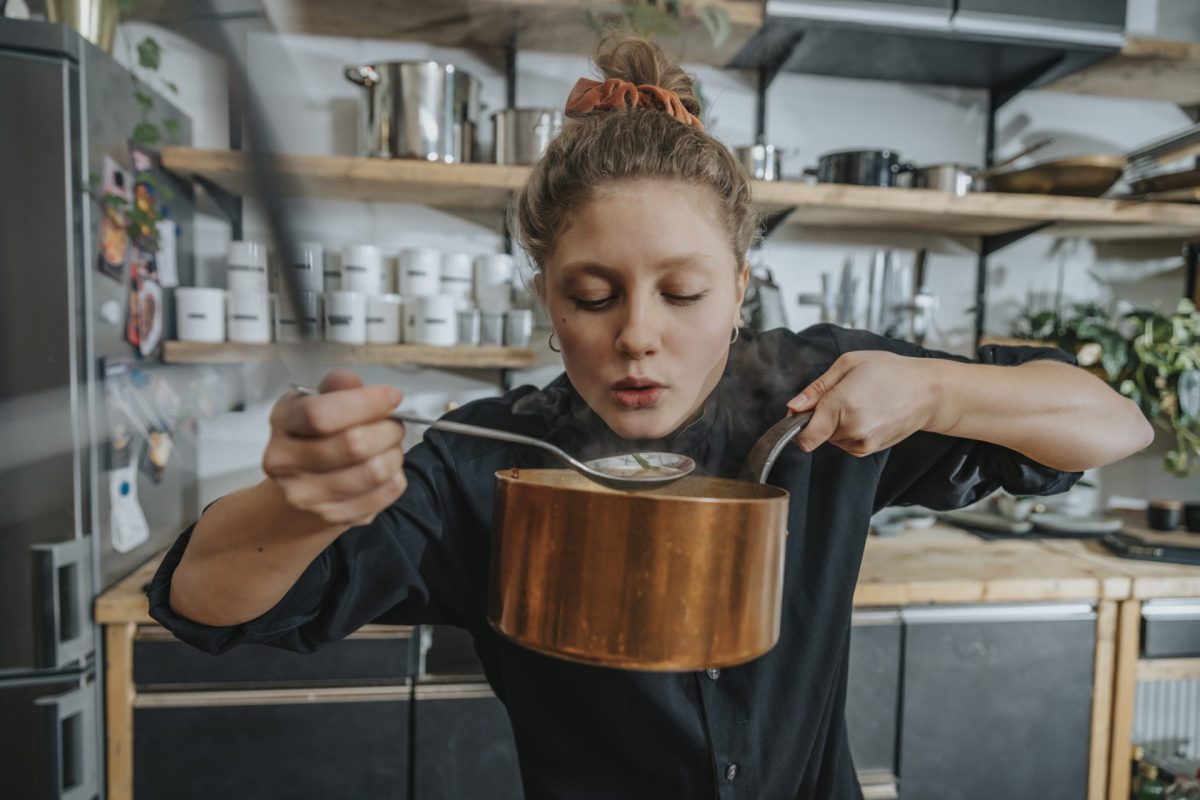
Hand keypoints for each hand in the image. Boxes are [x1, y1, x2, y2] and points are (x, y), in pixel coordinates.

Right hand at [262, 369, 407, 526]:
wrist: (301, 488)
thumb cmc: (315, 438)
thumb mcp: (318, 403)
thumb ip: (336, 389)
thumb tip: (348, 381)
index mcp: (282, 423)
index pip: (321, 414)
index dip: (365, 403)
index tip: (391, 396)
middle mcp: (286, 463)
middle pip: (353, 444)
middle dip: (388, 429)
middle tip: (394, 424)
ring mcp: (308, 495)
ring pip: (375, 470)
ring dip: (395, 453)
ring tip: (389, 446)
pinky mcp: (334, 516)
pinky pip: (386, 492)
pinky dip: (396, 475)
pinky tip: (386, 467)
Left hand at [787, 351, 936, 456]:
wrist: (927, 392)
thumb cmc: (890, 371)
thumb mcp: (848, 364)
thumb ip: (816, 388)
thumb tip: (793, 407)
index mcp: (842, 405)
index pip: (804, 435)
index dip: (795, 424)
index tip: (800, 413)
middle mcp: (852, 429)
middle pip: (815, 433)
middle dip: (820, 417)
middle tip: (842, 395)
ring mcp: (862, 443)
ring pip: (830, 439)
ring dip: (835, 424)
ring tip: (859, 402)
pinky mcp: (869, 450)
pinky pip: (844, 443)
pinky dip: (847, 431)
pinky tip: (866, 414)